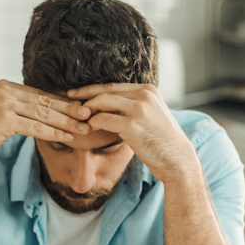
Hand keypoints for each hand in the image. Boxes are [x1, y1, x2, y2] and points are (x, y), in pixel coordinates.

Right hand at [0, 80, 91, 169]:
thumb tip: (42, 111)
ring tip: (84, 129)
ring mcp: (4, 104)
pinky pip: (35, 127)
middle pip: (45, 101)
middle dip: (69, 110)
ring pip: (43, 114)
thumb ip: (17, 109)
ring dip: (66, 122)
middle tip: (90, 116)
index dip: (62, 102)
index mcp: (5, 86)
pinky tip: (67, 138)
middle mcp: (5, 91)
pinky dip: (53, 133)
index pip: (40, 94)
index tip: (80, 108)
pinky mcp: (4, 120)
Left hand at [67, 83, 197, 180]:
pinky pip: (103, 119)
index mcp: (147, 90)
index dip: (92, 89)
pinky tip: (87, 130)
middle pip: (105, 90)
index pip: (113, 85)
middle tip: (67, 100)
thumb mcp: (149, 115)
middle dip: (83, 95)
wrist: (176, 159)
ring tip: (77, 119)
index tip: (77, 93)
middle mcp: (144, 95)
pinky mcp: (132, 125)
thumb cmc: (160, 141)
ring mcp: (139, 109)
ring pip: (102, 102)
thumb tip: (106, 106)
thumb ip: (132, 106)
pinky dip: (92, 124)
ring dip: (86, 110)